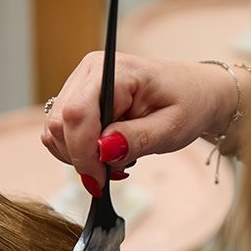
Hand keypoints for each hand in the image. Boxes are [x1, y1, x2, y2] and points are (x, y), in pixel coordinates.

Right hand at [42, 52, 238, 194]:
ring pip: (55, 131)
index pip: (77, 113)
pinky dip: (79, 151)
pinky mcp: (79, 100)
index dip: (83, 152)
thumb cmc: (188, 104)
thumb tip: (102, 150)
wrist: (195, 93)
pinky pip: (62, 133)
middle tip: (112, 173)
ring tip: (116, 161)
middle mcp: (90, 72)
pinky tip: (106, 154)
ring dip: (79, 156)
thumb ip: (137, 139)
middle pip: (59, 124)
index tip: (101, 179)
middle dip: (81, 157)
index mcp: (115, 70)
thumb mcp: (171, 128)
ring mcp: (81, 84)